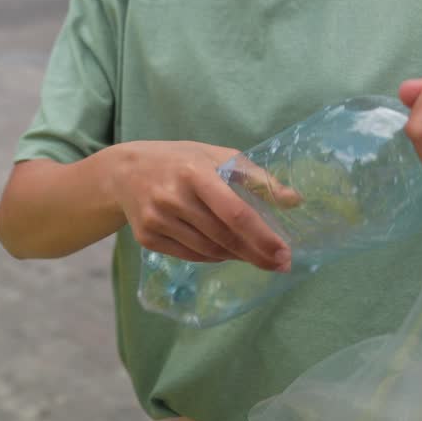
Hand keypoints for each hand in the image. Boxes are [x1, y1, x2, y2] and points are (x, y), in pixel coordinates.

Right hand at [95, 140, 299, 267]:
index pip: (234, 212)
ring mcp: (157, 219)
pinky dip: (213, 257)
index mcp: (195, 172)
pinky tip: (227, 252)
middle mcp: (173, 197)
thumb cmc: (183, 160)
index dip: (261, 236)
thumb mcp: (219, 156)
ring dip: (236, 256)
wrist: (127, 170)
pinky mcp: (147, 237)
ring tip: (255, 254)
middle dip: (256, 253)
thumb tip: (294, 200)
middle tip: (280, 263)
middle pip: (223, 236)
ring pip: (208, 250)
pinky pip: (190, 255)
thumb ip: (256, 178)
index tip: (284, 253)